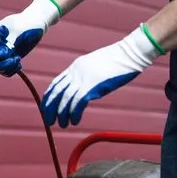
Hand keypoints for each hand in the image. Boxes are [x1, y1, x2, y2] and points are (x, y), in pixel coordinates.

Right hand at [0, 0, 60, 75]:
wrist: (38, 22)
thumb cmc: (27, 23)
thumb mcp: (18, 32)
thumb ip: (8, 45)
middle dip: (0, 64)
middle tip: (14, 61)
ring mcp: (1, 51)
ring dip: (7, 67)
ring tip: (18, 60)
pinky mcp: (9, 57)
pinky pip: (6, 69)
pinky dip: (11, 69)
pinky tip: (19, 64)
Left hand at [40, 25, 161, 127]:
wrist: (131, 53)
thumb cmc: (118, 60)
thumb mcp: (96, 66)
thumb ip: (86, 75)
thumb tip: (83, 88)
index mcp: (75, 67)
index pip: (55, 84)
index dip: (49, 98)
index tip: (46, 108)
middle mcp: (76, 72)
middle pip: (56, 93)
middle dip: (50, 109)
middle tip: (48, 121)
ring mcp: (83, 78)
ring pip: (65, 100)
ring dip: (61, 115)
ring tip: (62, 125)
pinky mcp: (92, 85)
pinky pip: (77, 103)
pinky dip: (74, 114)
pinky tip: (75, 121)